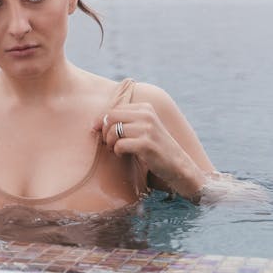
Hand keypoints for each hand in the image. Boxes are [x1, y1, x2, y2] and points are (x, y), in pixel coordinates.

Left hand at [92, 101, 206, 198]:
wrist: (178, 165)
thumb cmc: (154, 147)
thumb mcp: (142, 128)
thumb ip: (124, 121)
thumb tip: (95, 122)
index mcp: (144, 107)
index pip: (113, 109)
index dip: (102, 121)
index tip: (99, 131)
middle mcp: (146, 115)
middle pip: (110, 117)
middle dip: (104, 131)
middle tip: (108, 143)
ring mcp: (147, 129)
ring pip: (113, 131)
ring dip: (110, 142)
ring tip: (115, 149)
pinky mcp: (146, 144)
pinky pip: (119, 144)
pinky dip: (117, 151)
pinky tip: (123, 154)